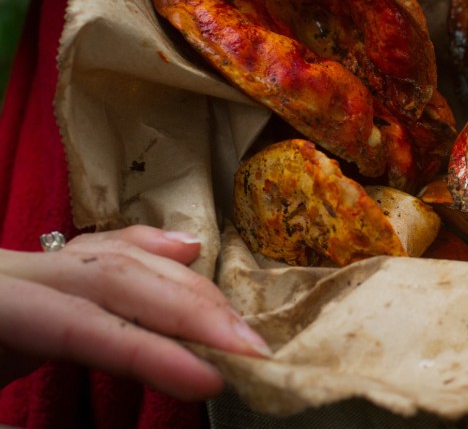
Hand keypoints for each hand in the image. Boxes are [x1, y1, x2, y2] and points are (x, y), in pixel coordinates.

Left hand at [0, 226, 270, 400]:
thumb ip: (8, 422)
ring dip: (187, 290)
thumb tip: (58, 416)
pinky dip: (152, 251)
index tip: (212, 382)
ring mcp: (24, 267)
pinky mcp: (35, 275)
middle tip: (250, 350)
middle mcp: (10, 274)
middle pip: (114, 274)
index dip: (149, 349)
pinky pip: (102, 249)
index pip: (81, 323)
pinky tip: (189, 251)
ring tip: (235, 326)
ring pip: (119, 258)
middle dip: (189, 310)